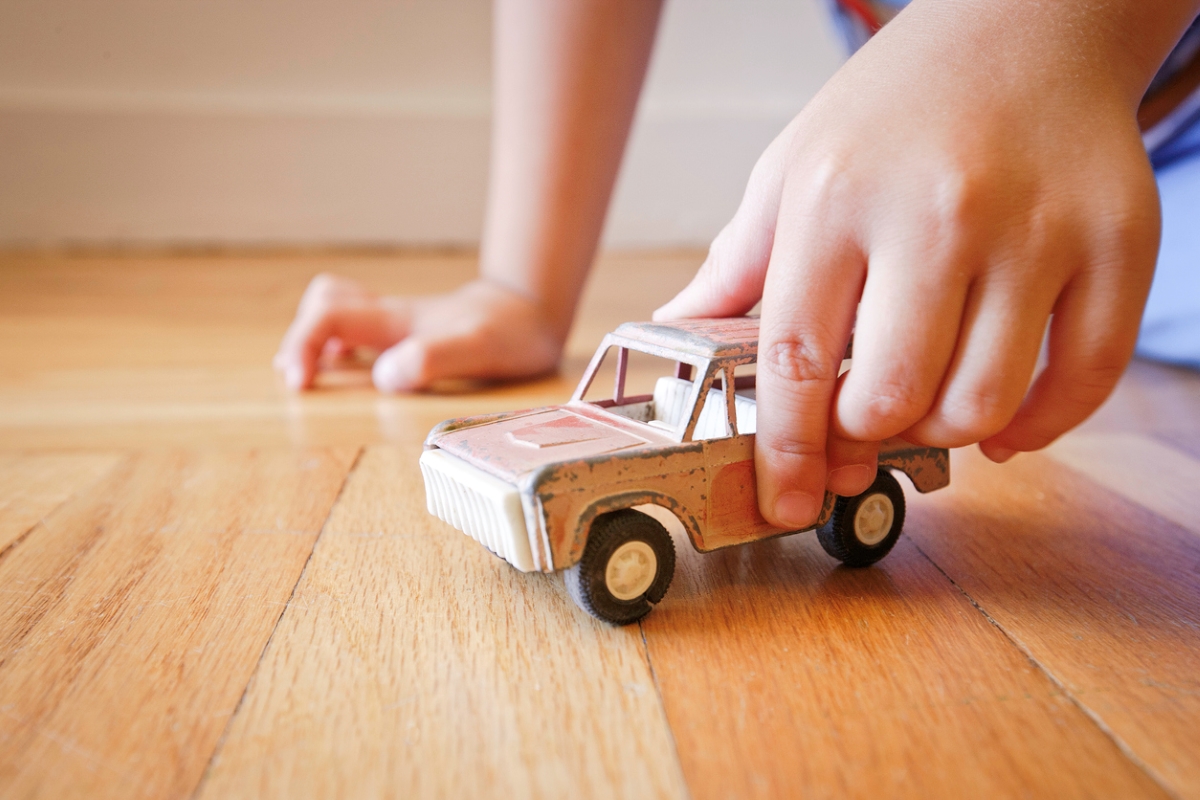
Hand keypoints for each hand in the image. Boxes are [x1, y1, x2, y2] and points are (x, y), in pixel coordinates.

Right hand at [274, 275, 561, 390]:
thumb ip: (434, 359)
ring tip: (309, 377)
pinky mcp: (406, 336)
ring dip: (313, 342)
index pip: (329, 316)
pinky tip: (344, 371)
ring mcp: (396, 326)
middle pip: (322, 307)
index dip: (304, 346)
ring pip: (334, 313)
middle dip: (299, 342)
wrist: (532, 312)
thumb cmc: (511, 334)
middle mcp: (390, 318)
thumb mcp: (480, 349)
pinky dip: (336, 347)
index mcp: (398, 321)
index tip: (302, 385)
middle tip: (300, 383)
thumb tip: (385, 377)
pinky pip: (355, 330)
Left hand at [655, 1, 1165, 528]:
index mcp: (835, 196)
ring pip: (983, 405)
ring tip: (928, 401)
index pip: (796, 360)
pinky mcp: (1117, 243)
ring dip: (944, 432)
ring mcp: (1036, 230)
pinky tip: (1005, 418)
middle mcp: (937, 213)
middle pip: (891, 398)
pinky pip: (1081, 382)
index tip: (783, 500)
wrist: (1029, 25)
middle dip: (865, 435)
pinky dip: (1038, 426)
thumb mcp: (793, 167)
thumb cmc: (897, 105)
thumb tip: (682, 334)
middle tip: (863, 422)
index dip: (786, 450)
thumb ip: (739, 263)